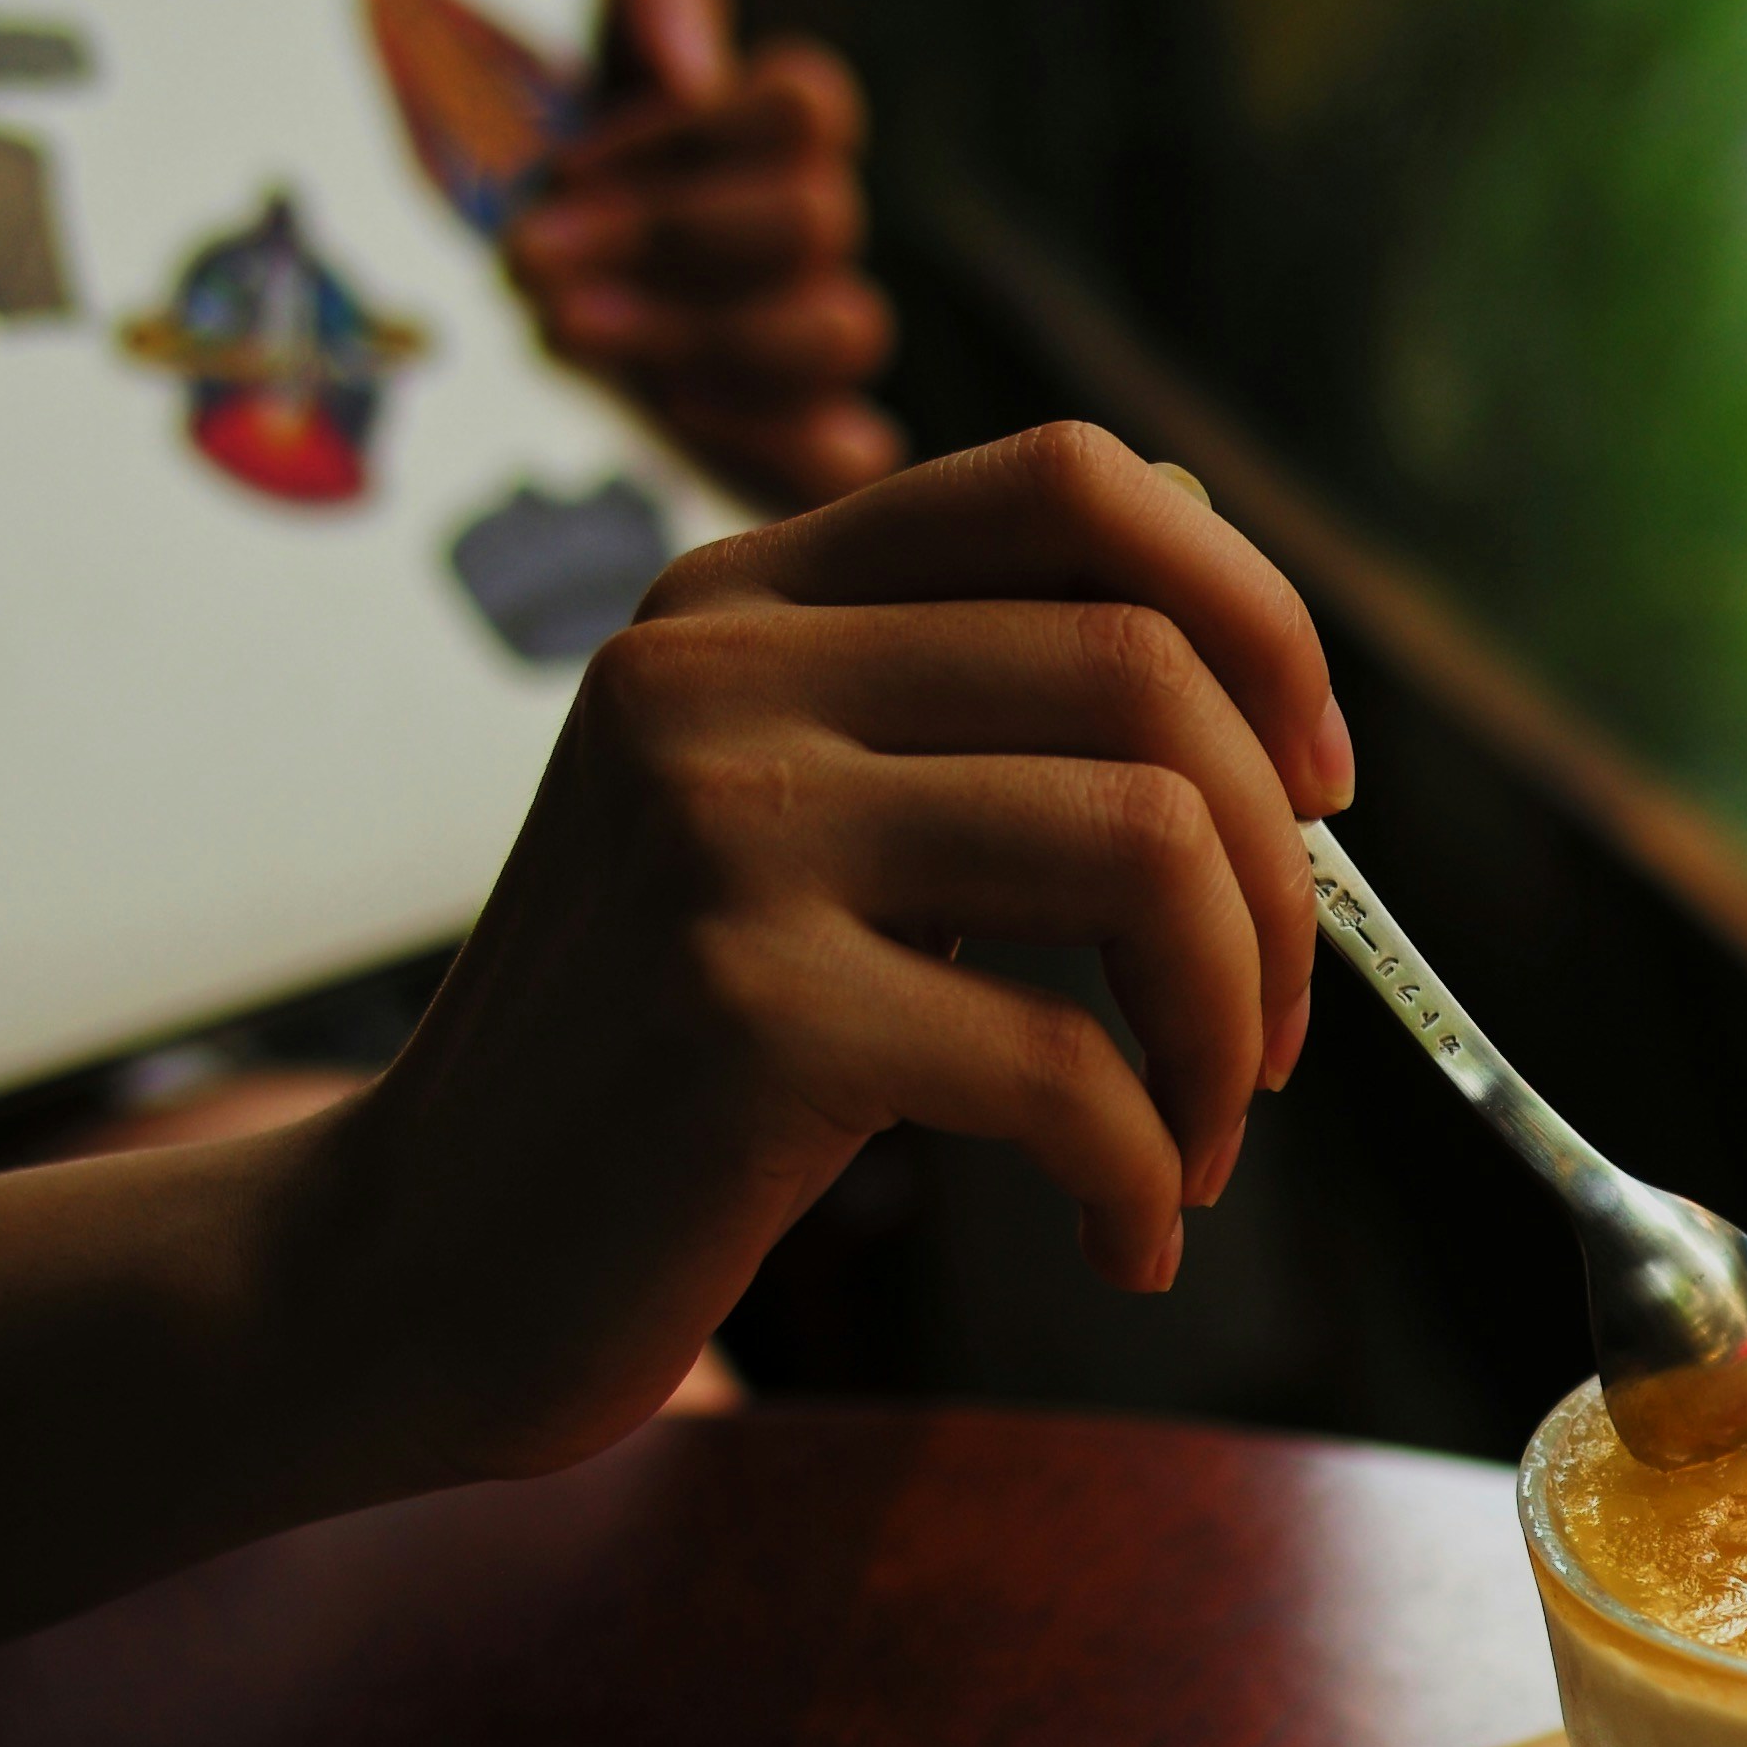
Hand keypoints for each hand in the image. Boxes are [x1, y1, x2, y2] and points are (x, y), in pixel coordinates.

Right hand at [295, 426, 1355, 1480]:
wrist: (423, 1264)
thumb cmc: (659, 1064)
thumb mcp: (789, 824)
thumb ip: (957, 692)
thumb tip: (1203, 537)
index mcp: (745, 595)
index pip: (1076, 482)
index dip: (1260, 617)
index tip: (1323, 790)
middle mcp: (719, 671)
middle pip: (1149, 674)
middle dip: (1282, 881)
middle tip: (1275, 1033)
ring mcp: (721, 831)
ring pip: (1147, 847)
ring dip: (1234, 1025)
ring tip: (1202, 1139)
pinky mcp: (743, 1012)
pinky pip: (1069, 1070)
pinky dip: (1149, 1179)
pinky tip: (1127, 1241)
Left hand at [504, 0, 906, 512]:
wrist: (482, 261)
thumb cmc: (531, 145)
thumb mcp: (565, 27)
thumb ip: (644, 4)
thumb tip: (690, 69)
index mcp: (772, 129)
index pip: (806, 106)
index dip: (692, 133)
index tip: (565, 162)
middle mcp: (809, 233)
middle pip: (813, 220)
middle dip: (663, 237)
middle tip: (531, 257)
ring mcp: (810, 340)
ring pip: (843, 330)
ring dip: (698, 331)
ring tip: (566, 330)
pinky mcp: (797, 442)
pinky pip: (851, 452)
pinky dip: (778, 439)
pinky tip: (668, 413)